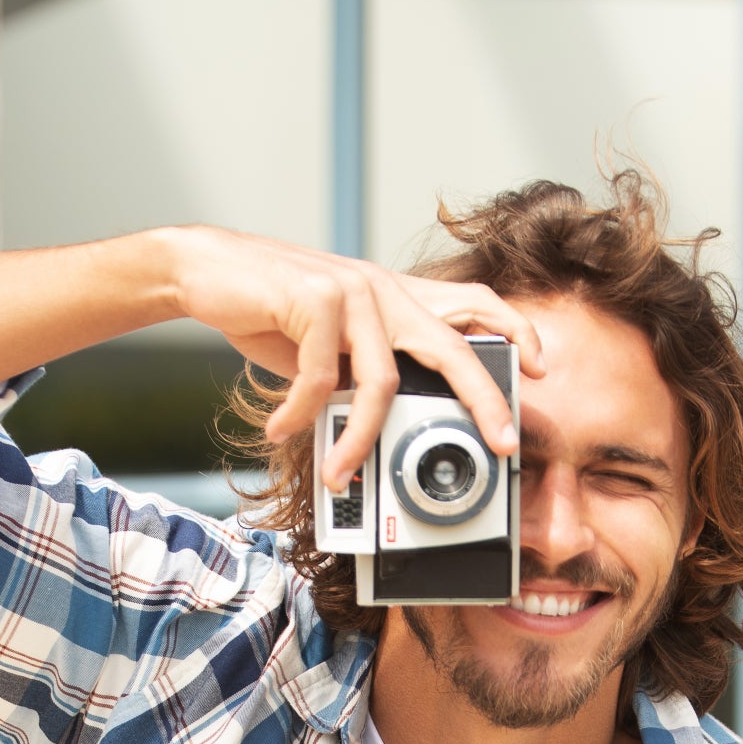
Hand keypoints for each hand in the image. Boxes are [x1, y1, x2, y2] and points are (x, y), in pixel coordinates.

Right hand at [163, 225, 544, 488]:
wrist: (203, 270)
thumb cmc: (267, 311)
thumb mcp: (326, 345)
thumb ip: (359, 373)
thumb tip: (379, 429)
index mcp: (393, 299)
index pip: (470, 305)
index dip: (511, 330)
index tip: (539, 365)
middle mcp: (383, 290)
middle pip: (454, 348)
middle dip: (485, 400)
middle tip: (503, 444)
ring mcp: (354, 291)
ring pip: (382, 382)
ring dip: (359, 440)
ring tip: (339, 473)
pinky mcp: (316, 297)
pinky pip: (322, 378)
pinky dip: (301, 413)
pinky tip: (281, 426)